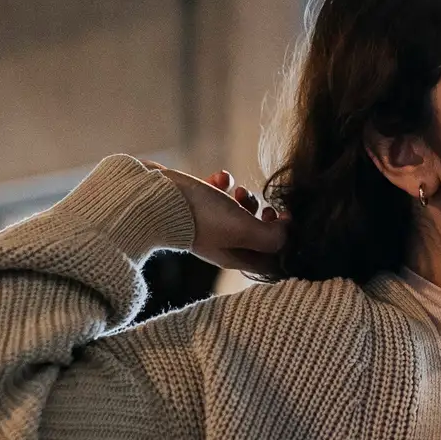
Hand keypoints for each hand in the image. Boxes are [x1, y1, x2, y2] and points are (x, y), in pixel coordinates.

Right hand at [144, 163, 285, 275]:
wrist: (153, 198)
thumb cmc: (200, 216)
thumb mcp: (243, 229)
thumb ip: (271, 237)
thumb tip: (287, 231)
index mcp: (234, 257)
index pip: (269, 262)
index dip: (284, 244)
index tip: (284, 222)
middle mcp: (221, 244)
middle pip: (255, 236)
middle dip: (265, 220)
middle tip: (266, 209)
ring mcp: (207, 224)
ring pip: (237, 213)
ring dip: (246, 199)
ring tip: (239, 192)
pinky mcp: (195, 204)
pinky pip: (216, 194)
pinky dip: (223, 184)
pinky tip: (220, 177)